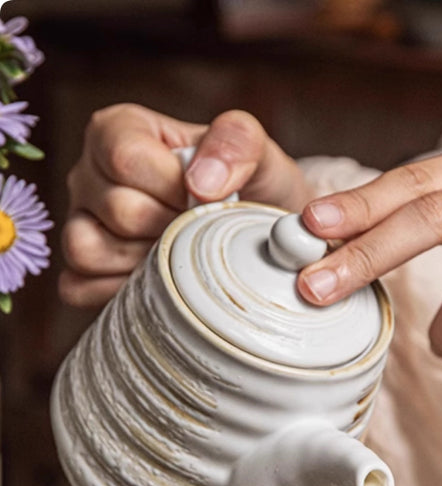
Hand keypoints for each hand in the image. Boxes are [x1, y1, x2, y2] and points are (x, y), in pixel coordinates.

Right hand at [60, 103, 311, 307]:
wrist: (254, 237)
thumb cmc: (248, 190)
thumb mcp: (257, 154)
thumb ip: (237, 143)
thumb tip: (203, 183)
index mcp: (117, 131)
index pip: (126, 158)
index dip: (175, 188)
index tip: (208, 198)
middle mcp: (88, 176)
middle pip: (118, 210)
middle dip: (174, 228)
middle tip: (200, 230)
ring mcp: (78, 225)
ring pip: (89, 250)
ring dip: (149, 263)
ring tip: (182, 254)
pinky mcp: (81, 273)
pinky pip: (82, 288)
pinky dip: (126, 294)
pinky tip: (163, 283)